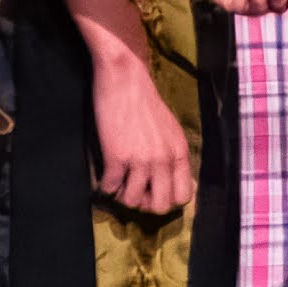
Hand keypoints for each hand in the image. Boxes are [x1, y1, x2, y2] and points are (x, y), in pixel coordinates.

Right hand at [87, 44, 196, 214]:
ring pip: (132, 201)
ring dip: (122, 196)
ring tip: (118, 182)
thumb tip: (171, 183)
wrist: (125, 80)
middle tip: (134, 191)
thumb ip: (172, 156)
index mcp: (179, 152)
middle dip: (145, 204)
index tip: (154, 193)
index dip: (167, 201)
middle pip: (160, 206)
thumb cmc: (145, 104)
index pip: (183, 196)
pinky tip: (104, 176)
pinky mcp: (117, 156)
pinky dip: (104, 187)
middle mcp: (163, 159)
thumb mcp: (170, 130)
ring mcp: (140, 159)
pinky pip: (109, 188)